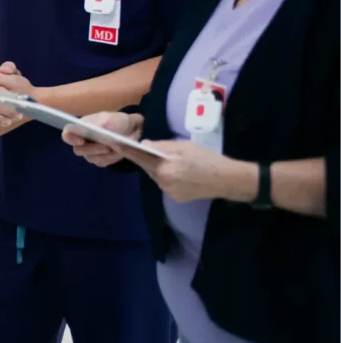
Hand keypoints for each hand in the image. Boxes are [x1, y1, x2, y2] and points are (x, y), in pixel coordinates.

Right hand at [62, 112, 142, 167]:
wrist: (132, 130)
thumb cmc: (116, 121)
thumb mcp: (108, 118)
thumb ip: (98, 123)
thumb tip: (90, 129)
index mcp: (80, 128)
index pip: (67, 135)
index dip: (70, 139)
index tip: (81, 141)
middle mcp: (81, 141)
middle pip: (78, 150)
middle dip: (93, 149)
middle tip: (107, 146)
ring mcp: (90, 152)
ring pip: (91, 158)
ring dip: (106, 154)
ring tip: (119, 147)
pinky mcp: (100, 160)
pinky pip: (102, 163)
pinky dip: (112, 158)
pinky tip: (120, 152)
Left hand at [120, 139, 245, 203]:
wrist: (227, 180)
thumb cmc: (206, 158)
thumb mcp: (184, 147)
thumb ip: (162, 146)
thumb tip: (143, 145)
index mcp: (165, 168)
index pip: (140, 158)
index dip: (127, 150)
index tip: (114, 144)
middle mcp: (163, 182)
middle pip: (147, 168)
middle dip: (145, 159)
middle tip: (145, 149)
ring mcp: (169, 192)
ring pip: (156, 176)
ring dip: (157, 168)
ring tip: (167, 160)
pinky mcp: (176, 198)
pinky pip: (165, 184)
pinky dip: (166, 176)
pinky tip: (177, 172)